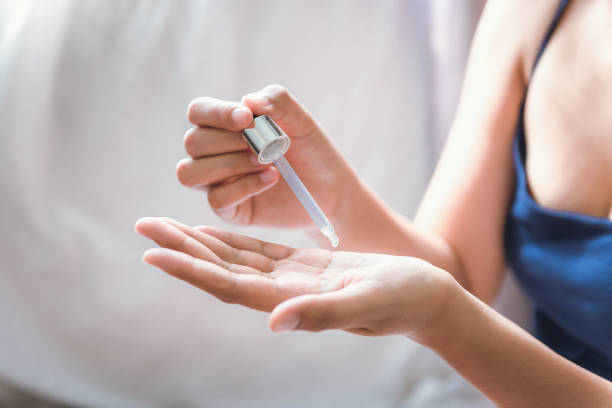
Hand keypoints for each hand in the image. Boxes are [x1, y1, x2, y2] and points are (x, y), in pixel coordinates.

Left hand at [135, 217, 456, 336]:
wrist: (424, 297)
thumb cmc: (404, 300)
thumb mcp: (368, 303)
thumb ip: (323, 314)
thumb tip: (275, 321)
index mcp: (292, 302)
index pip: (229, 286)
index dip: (190, 270)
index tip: (154, 252)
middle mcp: (283, 294)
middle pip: (221, 271)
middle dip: (182, 249)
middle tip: (144, 226)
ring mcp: (293, 280)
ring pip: (236, 260)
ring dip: (200, 243)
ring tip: (167, 225)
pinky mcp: (306, 267)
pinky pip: (260, 252)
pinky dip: (233, 241)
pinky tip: (212, 232)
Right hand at [178, 85, 356, 227]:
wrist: (331, 188)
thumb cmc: (312, 150)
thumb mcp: (301, 120)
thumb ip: (277, 101)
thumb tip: (248, 101)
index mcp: (225, 126)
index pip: (198, 112)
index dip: (216, 113)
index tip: (247, 118)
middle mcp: (214, 154)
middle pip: (193, 142)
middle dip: (228, 141)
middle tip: (263, 145)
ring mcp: (219, 182)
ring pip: (190, 172)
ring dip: (228, 164)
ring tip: (265, 161)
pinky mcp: (230, 210)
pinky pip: (216, 199)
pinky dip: (244, 186)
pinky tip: (271, 178)